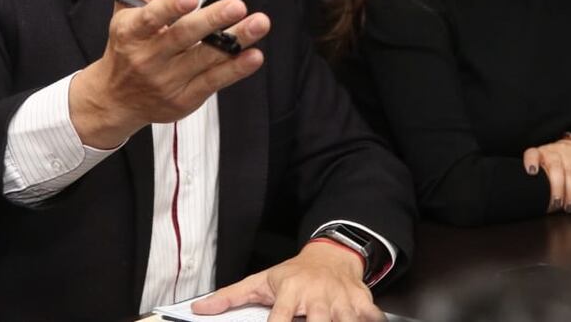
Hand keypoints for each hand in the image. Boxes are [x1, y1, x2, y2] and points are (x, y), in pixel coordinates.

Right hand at [69, 0, 270, 147]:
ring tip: (260, 23)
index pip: (150, 18)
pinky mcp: (186, 98)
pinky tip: (254, 55)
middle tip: (239, 5)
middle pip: (184, 37)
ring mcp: (168, 80)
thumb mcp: (124, 10)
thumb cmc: (125, 46)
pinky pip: (214, 82)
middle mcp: (149, 58)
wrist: (115, 99)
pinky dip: (235, 70)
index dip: (169, 8)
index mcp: (131, 32)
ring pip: (205, 59)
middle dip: (212, 21)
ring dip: (235, 41)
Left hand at [192, 240, 383, 320]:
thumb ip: (231, 297)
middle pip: (319, 321)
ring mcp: (341, 299)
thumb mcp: (262, 281)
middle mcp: (316, 295)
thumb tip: (200, 308)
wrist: (331, 255)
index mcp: (290, 291)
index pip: (280, 318)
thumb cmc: (294, 273)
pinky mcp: (361, 302)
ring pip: (345, 320)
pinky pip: (371, 318)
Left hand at [524, 140, 570, 212]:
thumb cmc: (547, 167)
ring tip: (568, 206)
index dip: (531, 162)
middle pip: (555, 167)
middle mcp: (551, 150)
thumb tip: (531, 200)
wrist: (564, 150)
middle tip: (556, 203)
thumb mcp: (538, 170)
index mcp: (537, 154)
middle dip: (557, 187)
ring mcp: (566, 151)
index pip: (532, 154)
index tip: (532, 172)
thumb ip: (535, 182)